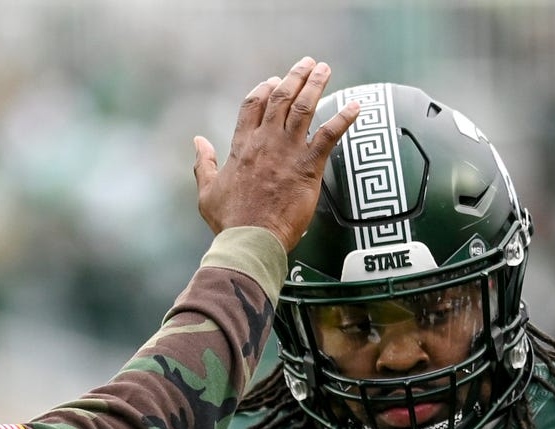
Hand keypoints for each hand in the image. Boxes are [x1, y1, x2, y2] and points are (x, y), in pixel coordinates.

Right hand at [194, 57, 364, 248]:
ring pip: (304, 106)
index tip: (274, 80)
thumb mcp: (207, 191)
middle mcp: (266, 141)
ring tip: (325, 69)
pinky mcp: (308, 166)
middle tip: (307, 64)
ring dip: (316, 84)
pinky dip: (344, 118)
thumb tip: (197, 141)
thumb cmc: (230, 221)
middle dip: (295, 76)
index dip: (264, 88)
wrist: (251, 239)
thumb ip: (203, 163)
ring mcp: (288, 151)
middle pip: (281, 97)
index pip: (252, 104)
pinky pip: (329, 135)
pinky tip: (356, 106)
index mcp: (242, 146)